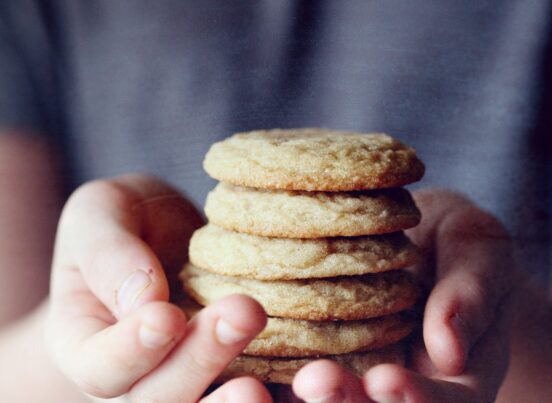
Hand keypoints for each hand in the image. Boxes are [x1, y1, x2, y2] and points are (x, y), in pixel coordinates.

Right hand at [45, 175, 272, 401]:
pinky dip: (290, 396)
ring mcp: (195, 382)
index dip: (132, 351)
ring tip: (277, 378)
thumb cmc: (132, 221)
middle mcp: (141, 380)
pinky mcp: (246, 374)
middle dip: (202, 363)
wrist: (174, 235)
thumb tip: (144, 301)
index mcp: (92, 347)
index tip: (166, 316)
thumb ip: (108, 254)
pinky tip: (317, 377)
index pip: (102, 368)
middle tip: (243, 313)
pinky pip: (266, 394)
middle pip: (162, 400)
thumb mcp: (102, 214)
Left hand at [292, 189, 513, 402]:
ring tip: (284, 374)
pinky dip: (271, 375)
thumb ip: (472, 295)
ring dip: (309, 396)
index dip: (416, 400)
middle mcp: (404, 387)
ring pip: (332, 401)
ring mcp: (360, 375)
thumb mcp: (480, 253)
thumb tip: (449, 349)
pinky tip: (245, 358)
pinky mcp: (318, 354)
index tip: (385, 379)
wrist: (421, 240)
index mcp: (459, 379)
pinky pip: (292, 370)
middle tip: (316, 382)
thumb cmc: (458, 243)